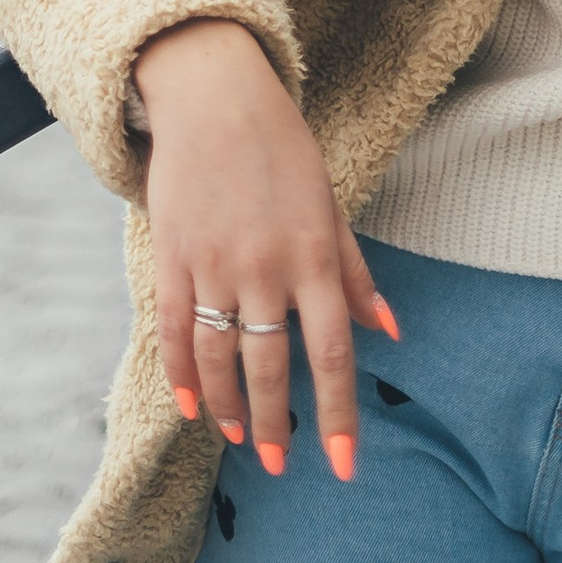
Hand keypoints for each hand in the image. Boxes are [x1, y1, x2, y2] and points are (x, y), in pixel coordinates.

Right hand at [134, 17, 397, 477]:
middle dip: (277, 424)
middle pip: (271, 367)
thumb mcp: (331, 205)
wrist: (217, 97)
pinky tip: (191, 407)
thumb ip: (355, 274)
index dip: (337, 414)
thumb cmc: (285, 151)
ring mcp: (214, 265)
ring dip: (229, 408)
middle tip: (280, 462)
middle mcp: (266, 268)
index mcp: (314, 256)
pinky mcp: (173, 259)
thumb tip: (388, 332)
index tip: (342, 465)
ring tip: (240, 438)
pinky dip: (181, 376)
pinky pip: (173, 332)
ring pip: (220, 359)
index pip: (332, 353)